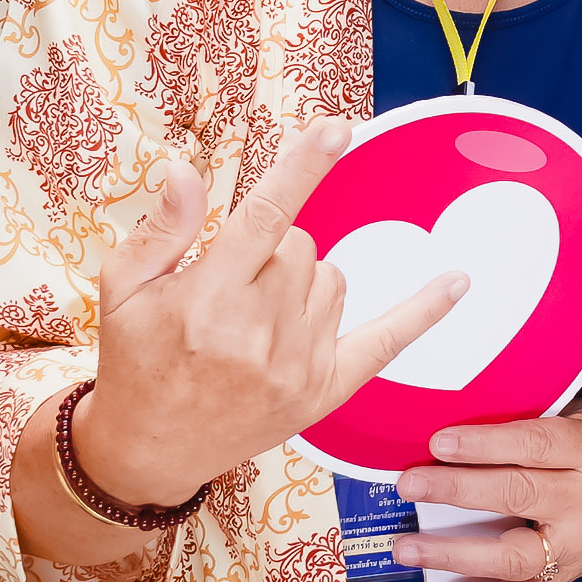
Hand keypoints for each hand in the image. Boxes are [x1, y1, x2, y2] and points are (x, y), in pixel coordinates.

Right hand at [74, 117, 467, 508]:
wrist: (148, 452)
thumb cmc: (134, 362)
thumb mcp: (124, 291)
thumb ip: (162, 229)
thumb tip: (187, 171)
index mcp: (207, 301)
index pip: (263, 217)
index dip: (302, 169)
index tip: (336, 129)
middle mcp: (258, 334)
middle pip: (300, 245)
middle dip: (270, 250)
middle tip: (231, 288)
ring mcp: (297, 367)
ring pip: (332, 278)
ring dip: (303, 281)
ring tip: (254, 319)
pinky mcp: (322, 393)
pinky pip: (386, 341)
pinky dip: (421, 312)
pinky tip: (457, 282)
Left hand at [395, 402, 581, 581]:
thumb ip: (536, 420)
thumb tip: (465, 422)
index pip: (533, 444)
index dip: (484, 444)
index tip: (439, 442)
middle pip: (517, 495)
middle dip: (457, 491)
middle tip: (409, 485)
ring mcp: (580, 543)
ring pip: (516, 554)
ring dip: (456, 553)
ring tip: (408, 548)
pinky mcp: (573, 573)